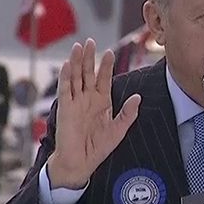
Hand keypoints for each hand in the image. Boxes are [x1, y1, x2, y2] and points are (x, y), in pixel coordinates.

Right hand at [47, 38, 140, 188]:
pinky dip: (66, 77)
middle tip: (90, 41)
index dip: (106, 66)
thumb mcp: (118, 130)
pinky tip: (67, 65)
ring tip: (78, 47)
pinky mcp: (65, 108)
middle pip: (88, 73)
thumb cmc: (98, 148)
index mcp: (101, 101)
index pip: (104, 78)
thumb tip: (138, 97)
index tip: (110, 52)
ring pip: (75, 77)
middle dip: (89, 57)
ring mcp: (75, 102)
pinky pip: (65, 90)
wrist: (81, 162)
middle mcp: (87, 98)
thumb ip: (128, 114)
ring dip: (76, 62)